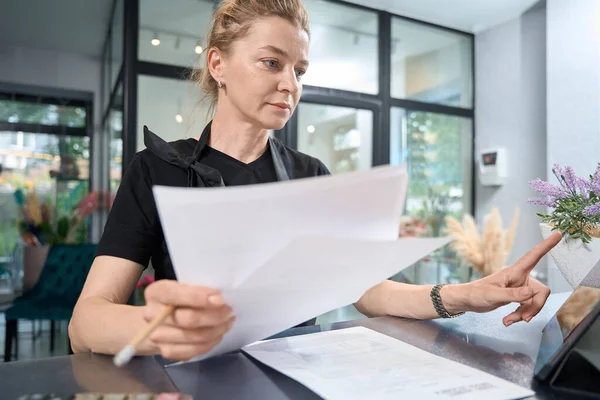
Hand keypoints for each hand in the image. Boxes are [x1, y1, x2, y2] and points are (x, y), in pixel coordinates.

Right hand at [143, 280, 234, 360]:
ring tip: (227, 322)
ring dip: (215, 330)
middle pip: (187, 319)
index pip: (175, 294)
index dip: (199, 297)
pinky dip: (209, 343)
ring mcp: (157, 335)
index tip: (220, 299)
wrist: (159, 321)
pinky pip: (192, 351)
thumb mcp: (184, 287)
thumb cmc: (178, 299)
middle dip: (213, 316)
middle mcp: (152, 314)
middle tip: (229, 311)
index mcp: (156, 292)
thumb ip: (198, 290)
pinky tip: (218, 335)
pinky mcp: (166, 352)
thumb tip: (219, 298)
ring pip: (193, 337)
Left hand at [446, 231, 561, 325]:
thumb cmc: (476, 293)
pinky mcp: (516, 297)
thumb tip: (533, 292)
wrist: (466, 301)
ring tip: (509, 320)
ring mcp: (519, 288)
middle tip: (524, 318)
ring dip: (525, 313)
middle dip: (535, 306)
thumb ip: (514, 294)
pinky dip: (520, 315)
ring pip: (534, 302)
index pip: (533, 256)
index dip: (546, 246)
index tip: (558, 234)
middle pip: (541, 291)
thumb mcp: (494, 295)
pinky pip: (527, 307)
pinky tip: (508, 320)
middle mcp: (519, 278)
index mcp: (514, 271)